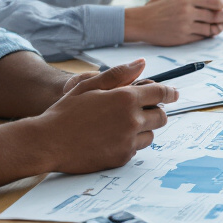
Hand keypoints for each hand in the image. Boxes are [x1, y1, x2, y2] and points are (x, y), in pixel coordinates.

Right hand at [33, 59, 174, 173]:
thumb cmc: (66, 111)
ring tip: (119, 125)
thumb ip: (118, 74)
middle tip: (141, 109)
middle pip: (161, 116)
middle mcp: (131, 120)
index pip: (160, 93)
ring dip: (142, 128)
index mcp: (125, 98)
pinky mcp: (122, 158)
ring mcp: (128, 141)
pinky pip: (135, 149)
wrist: (47, 142)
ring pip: (150, 134)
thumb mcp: (89, 85)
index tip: (174, 93)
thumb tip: (141, 64)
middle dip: (155, 111)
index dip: (170, 92)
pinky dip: (129, 143)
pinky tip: (109, 139)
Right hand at [125, 0, 222, 44]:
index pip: (211, 1)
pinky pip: (200, 37)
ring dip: (217, 27)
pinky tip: (210, 32)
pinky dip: (207, 35)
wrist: (141, 23)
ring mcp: (185, 26)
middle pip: (213, 15)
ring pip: (208, 27)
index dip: (221, 3)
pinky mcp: (182, 38)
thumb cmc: (156, 7)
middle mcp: (187, 12)